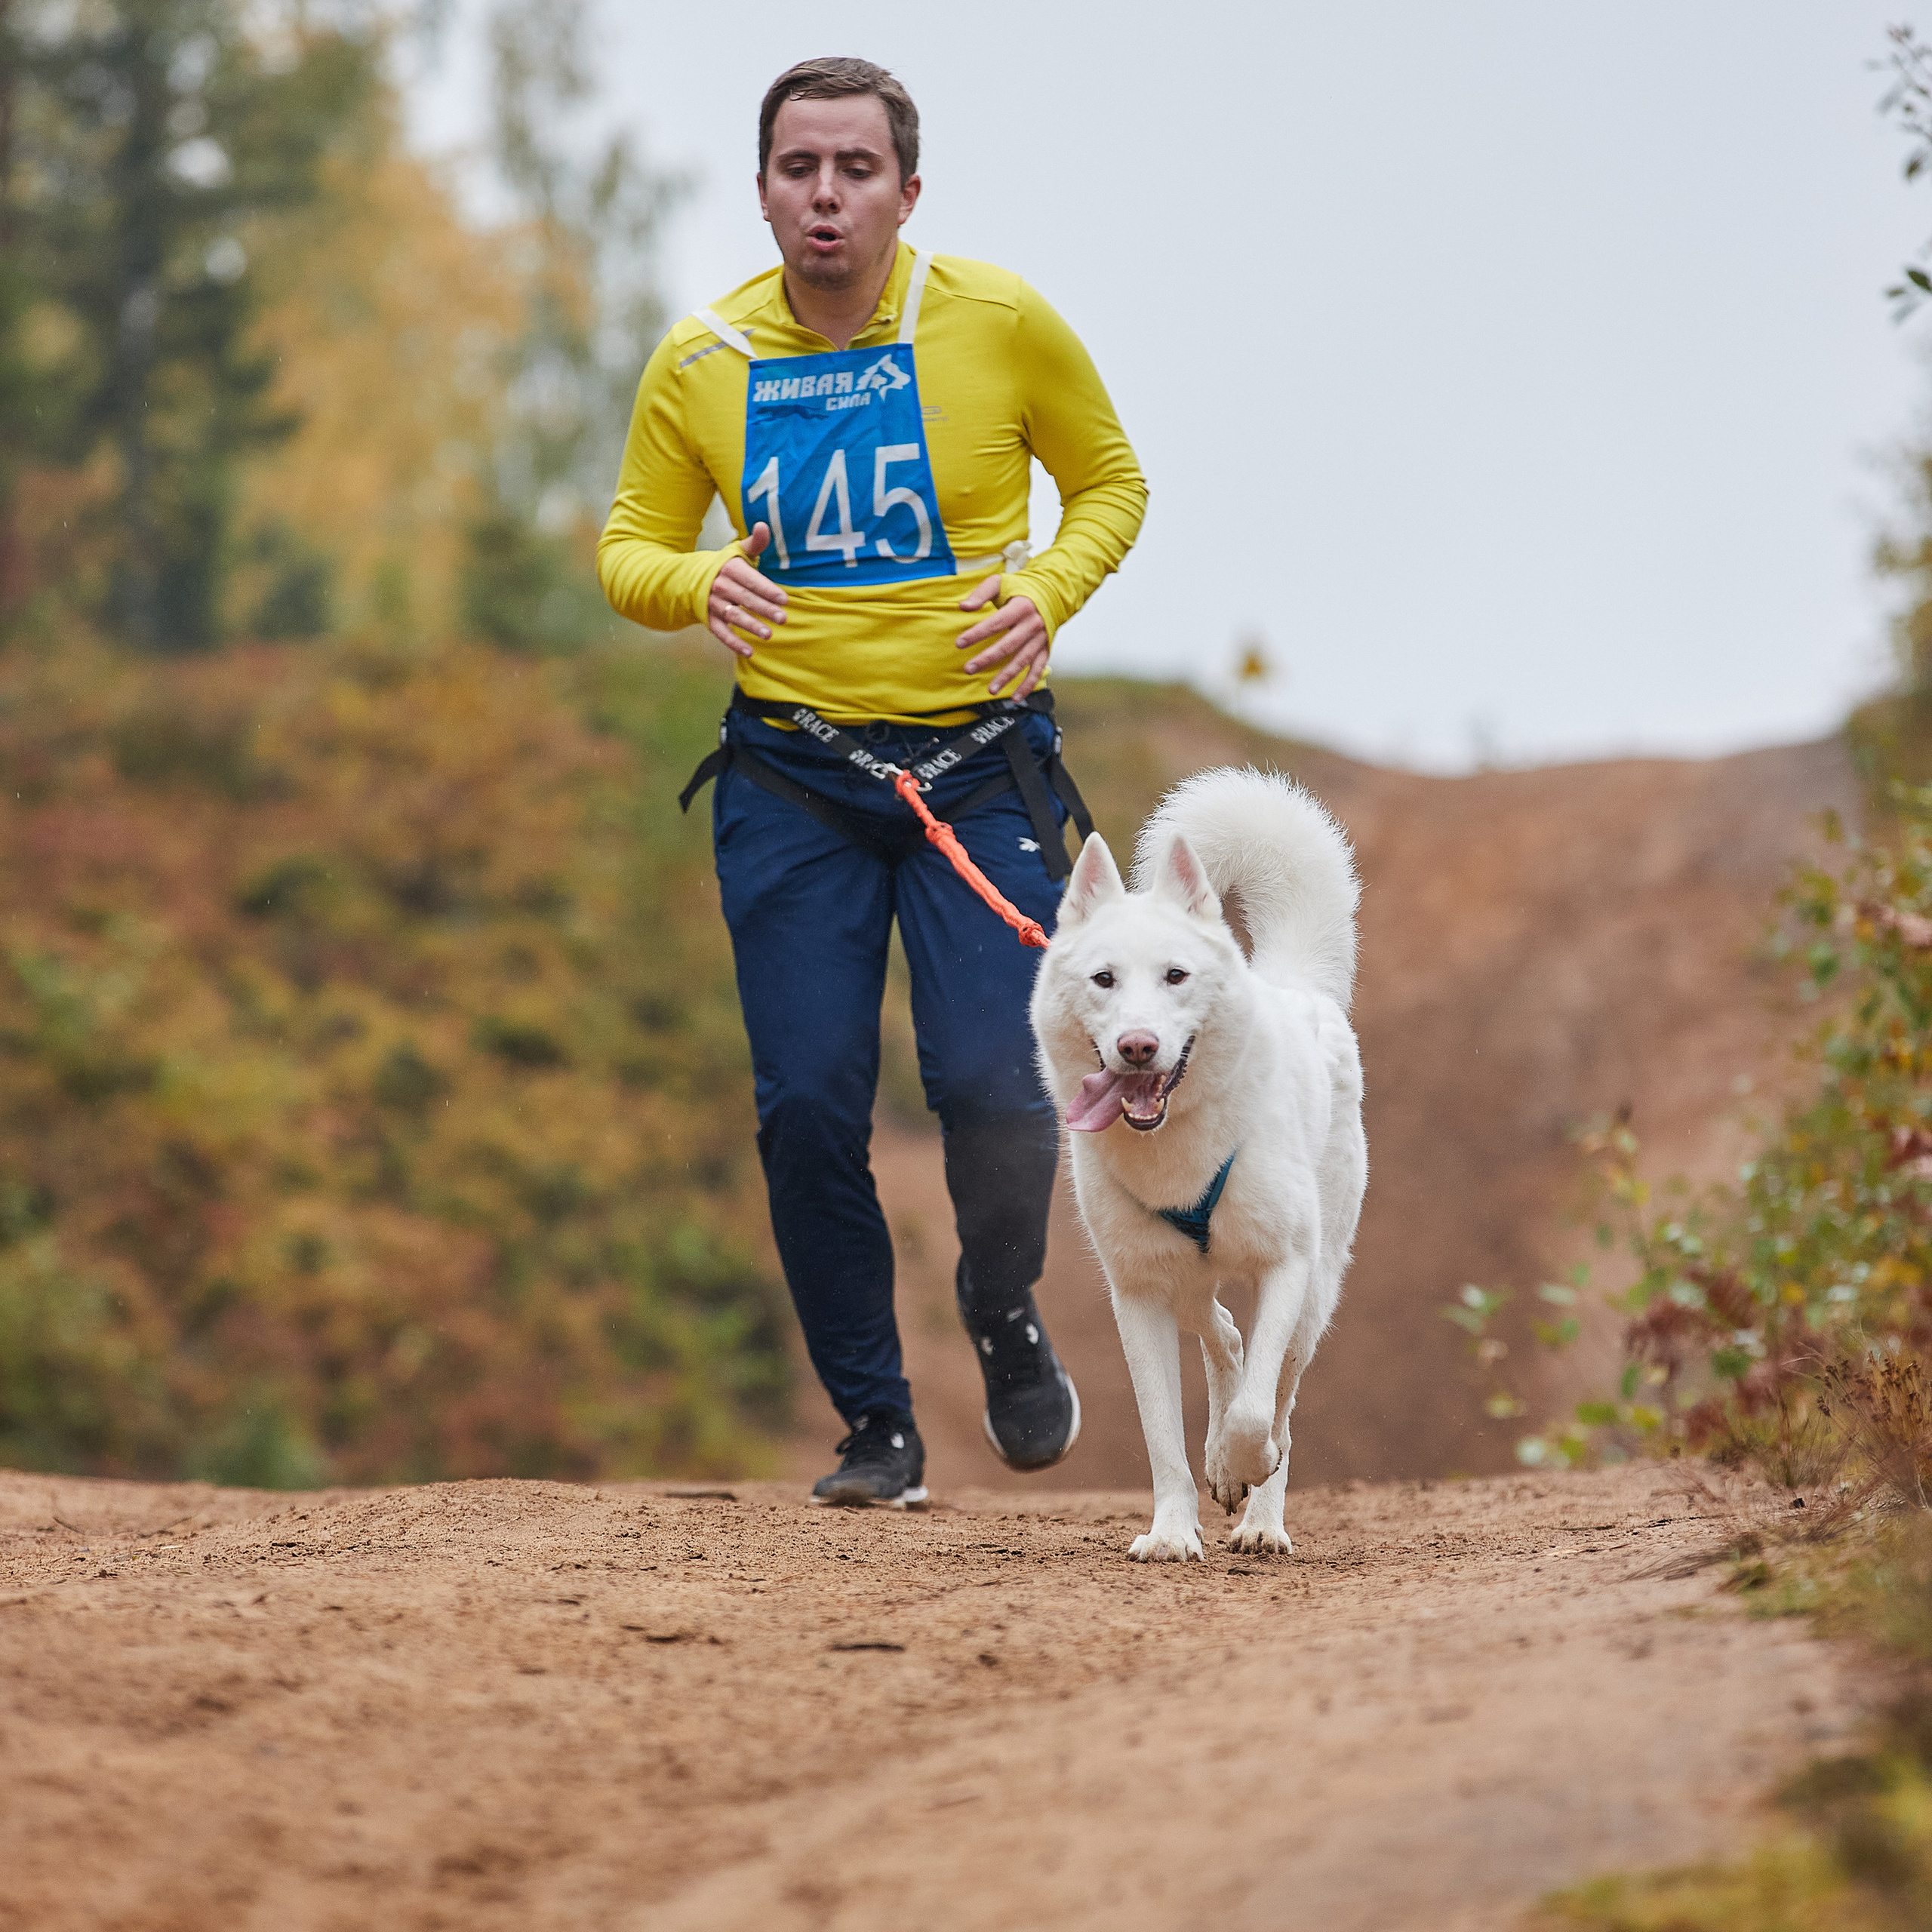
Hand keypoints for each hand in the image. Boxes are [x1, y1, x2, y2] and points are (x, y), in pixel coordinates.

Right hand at [706, 524, 786, 658]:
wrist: (688, 579)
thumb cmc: (724, 566)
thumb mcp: (736, 552)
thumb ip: (754, 543)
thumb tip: (763, 525)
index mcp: (729, 568)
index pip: (750, 579)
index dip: (766, 589)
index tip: (784, 599)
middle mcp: (719, 585)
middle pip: (744, 598)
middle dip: (764, 609)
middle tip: (783, 619)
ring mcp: (712, 603)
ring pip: (733, 615)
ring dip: (750, 626)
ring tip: (768, 635)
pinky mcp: (708, 618)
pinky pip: (720, 632)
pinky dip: (733, 643)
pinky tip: (749, 652)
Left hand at [957, 575, 1048, 697]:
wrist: (1052, 594)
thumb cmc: (1019, 589)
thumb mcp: (1000, 583)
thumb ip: (981, 593)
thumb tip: (963, 607)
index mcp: (1021, 607)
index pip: (996, 623)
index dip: (977, 633)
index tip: (959, 643)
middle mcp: (1032, 625)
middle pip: (1008, 645)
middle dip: (988, 658)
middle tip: (968, 669)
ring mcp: (1040, 640)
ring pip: (1022, 661)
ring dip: (1006, 677)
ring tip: (990, 690)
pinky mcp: (1045, 650)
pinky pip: (1037, 670)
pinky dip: (1028, 685)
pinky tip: (1015, 698)